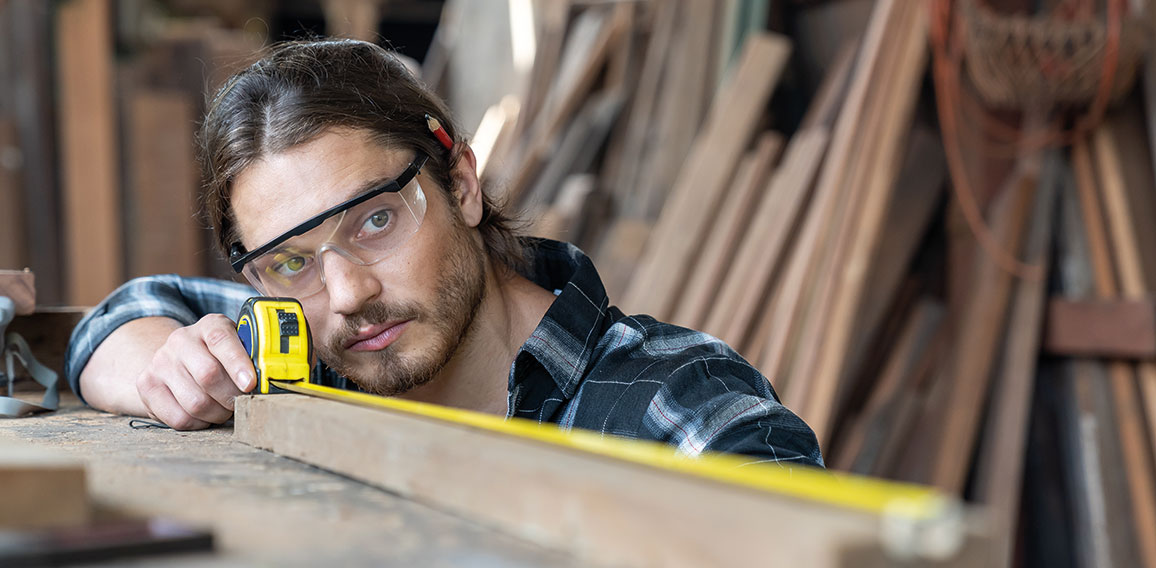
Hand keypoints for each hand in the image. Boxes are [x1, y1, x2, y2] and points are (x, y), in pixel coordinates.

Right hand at [136, 314, 256, 429]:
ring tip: (224, 410)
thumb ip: (254, 356)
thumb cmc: (220, 358)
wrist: (177, 361)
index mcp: (210, 325)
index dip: (238, 363)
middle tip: (241, 403)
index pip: (222, 339)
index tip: (251, 384)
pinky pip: (179, 418)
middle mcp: (181, 340)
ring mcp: (160, 362)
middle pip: (209, 376)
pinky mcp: (146, 385)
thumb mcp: (239, 346)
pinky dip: (199, 423)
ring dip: (217, 414)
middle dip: (232, 397)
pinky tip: (205, 415)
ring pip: (195, 402)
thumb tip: (272, 378)